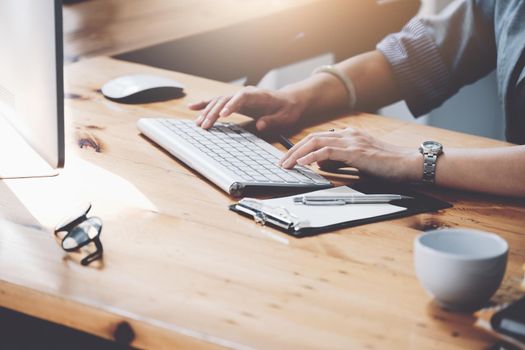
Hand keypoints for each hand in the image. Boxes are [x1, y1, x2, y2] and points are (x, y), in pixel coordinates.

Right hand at [188, 86, 304, 130]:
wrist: (289, 101)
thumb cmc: (287, 109)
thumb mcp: (285, 117)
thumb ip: (272, 120)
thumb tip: (260, 125)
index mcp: (258, 95)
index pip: (242, 97)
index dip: (231, 105)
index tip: (223, 115)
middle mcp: (245, 94)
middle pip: (226, 100)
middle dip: (214, 112)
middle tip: (205, 126)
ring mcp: (238, 97)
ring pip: (219, 102)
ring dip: (207, 112)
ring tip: (198, 123)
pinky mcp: (234, 102)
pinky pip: (217, 103)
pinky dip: (204, 105)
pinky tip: (192, 108)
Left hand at [279, 127, 420, 181]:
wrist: (408, 163)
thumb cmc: (388, 164)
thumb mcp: (359, 160)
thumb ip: (341, 159)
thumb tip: (322, 164)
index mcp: (349, 135)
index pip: (318, 137)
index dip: (301, 147)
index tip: (289, 158)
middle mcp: (348, 134)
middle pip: (312, 138)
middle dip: (293, 150)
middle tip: (281, 162)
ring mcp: (351, 141)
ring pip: (316, 143)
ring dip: (298, 154)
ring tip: (286, 164)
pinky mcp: (355, 151)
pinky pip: (327, 152)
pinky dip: (312, 157)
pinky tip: (303, 163)